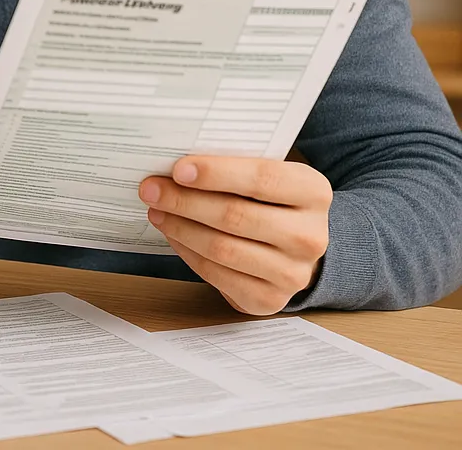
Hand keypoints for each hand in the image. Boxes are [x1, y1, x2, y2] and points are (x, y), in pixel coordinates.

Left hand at [139, 156, 331, 315]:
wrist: (295, 245)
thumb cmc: (269, 200)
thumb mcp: (265, 174)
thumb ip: (233, 165)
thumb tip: (175, 164)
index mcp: (312, 191)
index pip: (261, 178)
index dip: (216, 173)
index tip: (178, 169)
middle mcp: (310, 235)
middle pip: (235, 215)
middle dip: (185, 201)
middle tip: (151, 189)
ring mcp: (293, 272)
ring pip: (222, 248)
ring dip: (180, 227)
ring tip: (156, 210)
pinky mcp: (270, 299)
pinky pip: (217, 274)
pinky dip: (187, 251)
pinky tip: (173, 234)